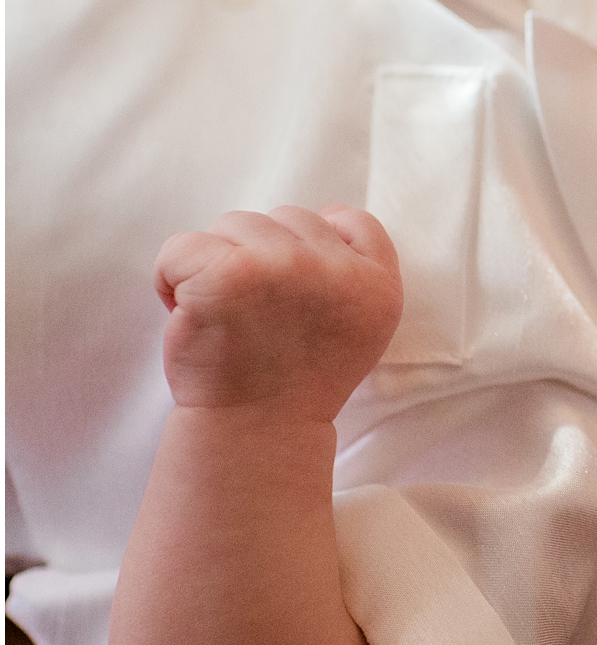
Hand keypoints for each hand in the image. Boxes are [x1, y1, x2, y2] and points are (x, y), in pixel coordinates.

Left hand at [153, 206, 402, 423]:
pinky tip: (185, 309)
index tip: (294, 286)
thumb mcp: (361, 324)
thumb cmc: (296, 377)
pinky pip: (182, 245)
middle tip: (257, 312)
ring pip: (234, 224)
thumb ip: (355, 269)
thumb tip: (326, 213)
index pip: (353, 221)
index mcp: (378, 283)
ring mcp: (285, 267)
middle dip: (262, 255)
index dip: (317, 242)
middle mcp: (338, 270)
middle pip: (286, 218)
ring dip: (217, 261)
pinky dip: (170, 276)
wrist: (254, 431)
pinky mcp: (227, 272)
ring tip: (222, 312)